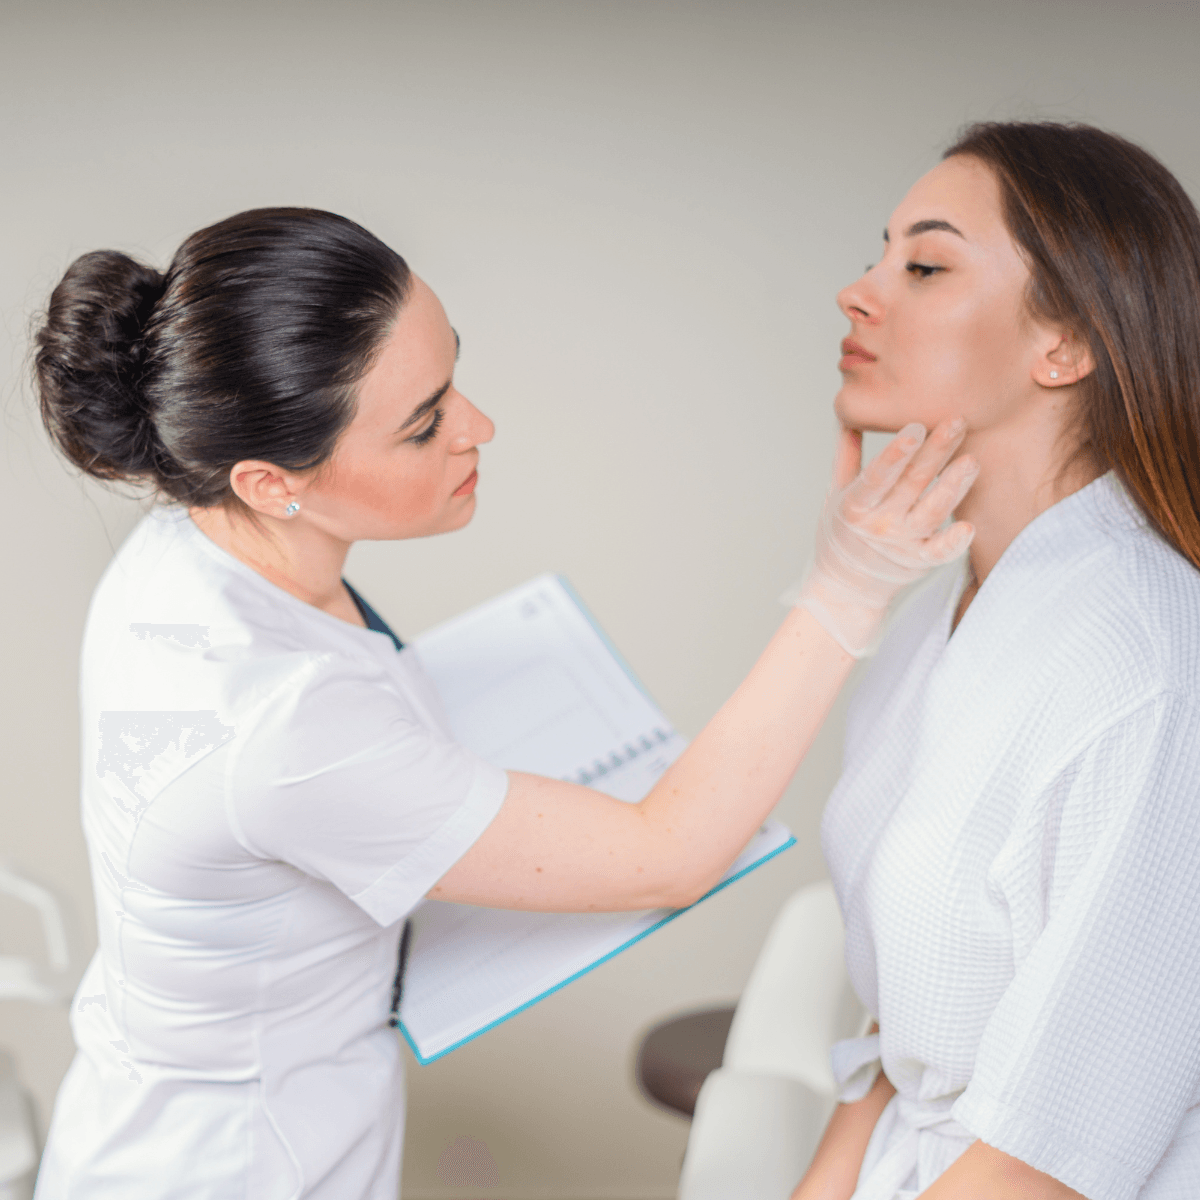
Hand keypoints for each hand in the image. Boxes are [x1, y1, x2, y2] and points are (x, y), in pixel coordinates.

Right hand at [793, 419, 977, 655]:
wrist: (844, 590)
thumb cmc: (840, 538)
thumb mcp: (834, 496)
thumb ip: (845, 457)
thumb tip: (849, 418)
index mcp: (855, 505)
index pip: (876, 475)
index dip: (896, 453)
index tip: (915, 427)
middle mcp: (878, 524)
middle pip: (911, 484)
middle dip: (936, 452)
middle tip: (958, 422)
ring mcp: (900, 544)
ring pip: (932, 512)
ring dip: (953, 486)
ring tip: (972, 461)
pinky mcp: (919, 563)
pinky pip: (938, 554)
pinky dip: (953, 543)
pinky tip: (969, 526)